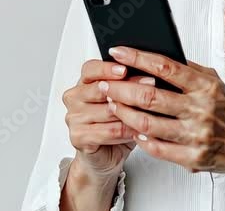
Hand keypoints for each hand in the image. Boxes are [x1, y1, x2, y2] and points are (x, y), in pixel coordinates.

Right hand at [62, 58, 152, 179]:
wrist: (105, 156)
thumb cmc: (114, 125)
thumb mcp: (123, 101)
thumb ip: (127, 86)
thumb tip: (147, 76)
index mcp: (83, 83)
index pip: (90, 69)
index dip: (107, 68)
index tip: (125, 69)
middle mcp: (75, 98)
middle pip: (100, 89)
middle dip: (128, 88)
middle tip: (150, 88)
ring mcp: (73, 118)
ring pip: (108, 111)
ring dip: (131, 112)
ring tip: (149, 112)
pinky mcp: (78, 137)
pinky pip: (108, 131)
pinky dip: (127, 131)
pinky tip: (138, 130)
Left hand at [98, 46, 224, 175]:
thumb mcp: (215, 83)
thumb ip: (188, 71)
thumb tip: (157, 57)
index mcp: (206, 86)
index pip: (165, 67)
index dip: (137, 58)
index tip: (118, 51)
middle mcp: (201, 109)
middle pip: (149, 96)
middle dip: (120, 88)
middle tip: (105, 84)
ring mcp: (196, 135)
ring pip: (147, 124)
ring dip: (124, 113)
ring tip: (113, 105)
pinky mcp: (193, 158)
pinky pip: (157, 148)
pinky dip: (140, 139)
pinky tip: (132, 130)